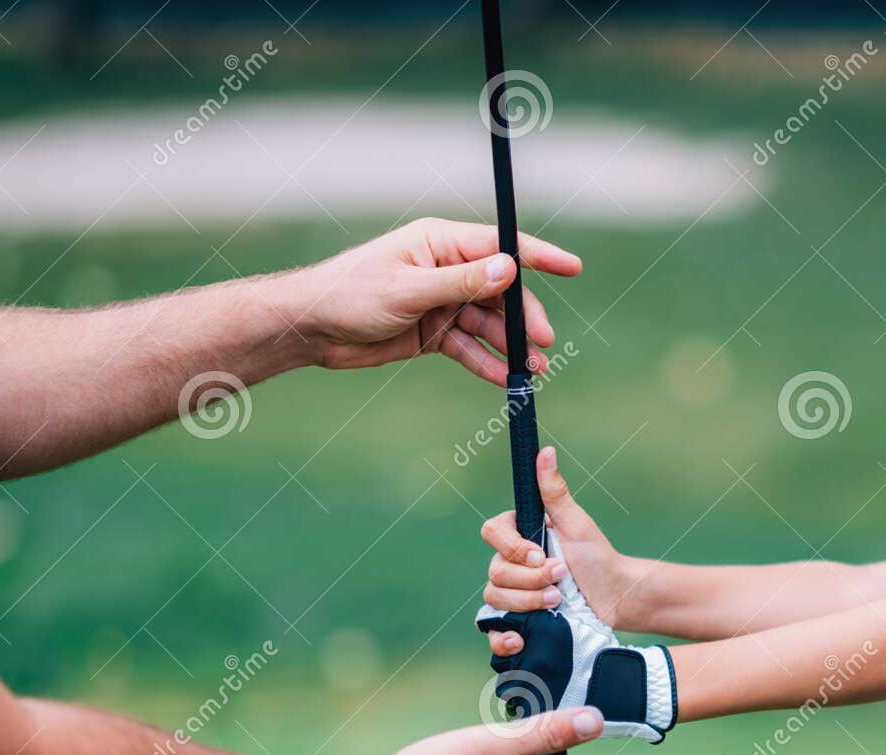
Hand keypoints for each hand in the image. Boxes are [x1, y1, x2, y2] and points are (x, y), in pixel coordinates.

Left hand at [284, 217, 581, 383]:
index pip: (500, 246)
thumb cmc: (351, 294)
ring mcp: (441, 302)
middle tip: (544, 344)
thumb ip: (461, 282)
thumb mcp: (409, 289)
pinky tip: (507, 380)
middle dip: (525, 317)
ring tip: (534, 370)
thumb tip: (509, 268)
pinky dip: (488, 363)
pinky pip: (469, 348)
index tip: (572, 267)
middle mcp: (445, 270)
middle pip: (501, 291)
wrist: (313, 330)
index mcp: (440, 243)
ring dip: (512, 345)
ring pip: (489, 323)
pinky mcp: (433, 333)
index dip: (539, 257)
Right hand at [481, 448, 635, 660]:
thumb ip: (555, 492)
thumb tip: (545, 452)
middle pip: (495, 571)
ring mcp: (511, 594)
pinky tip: (520, 639)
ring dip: (527, 602)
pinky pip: (494, 632)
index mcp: (518, 535)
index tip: (539, 554)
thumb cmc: (597, 556)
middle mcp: (509, 564)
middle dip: (530, 579)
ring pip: (495, 599)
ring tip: (557, 602)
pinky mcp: (518, 622)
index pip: (492, 533)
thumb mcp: (577, 523)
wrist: (615, 597)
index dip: (512, 547)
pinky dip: (502, 637)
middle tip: (560, 579)